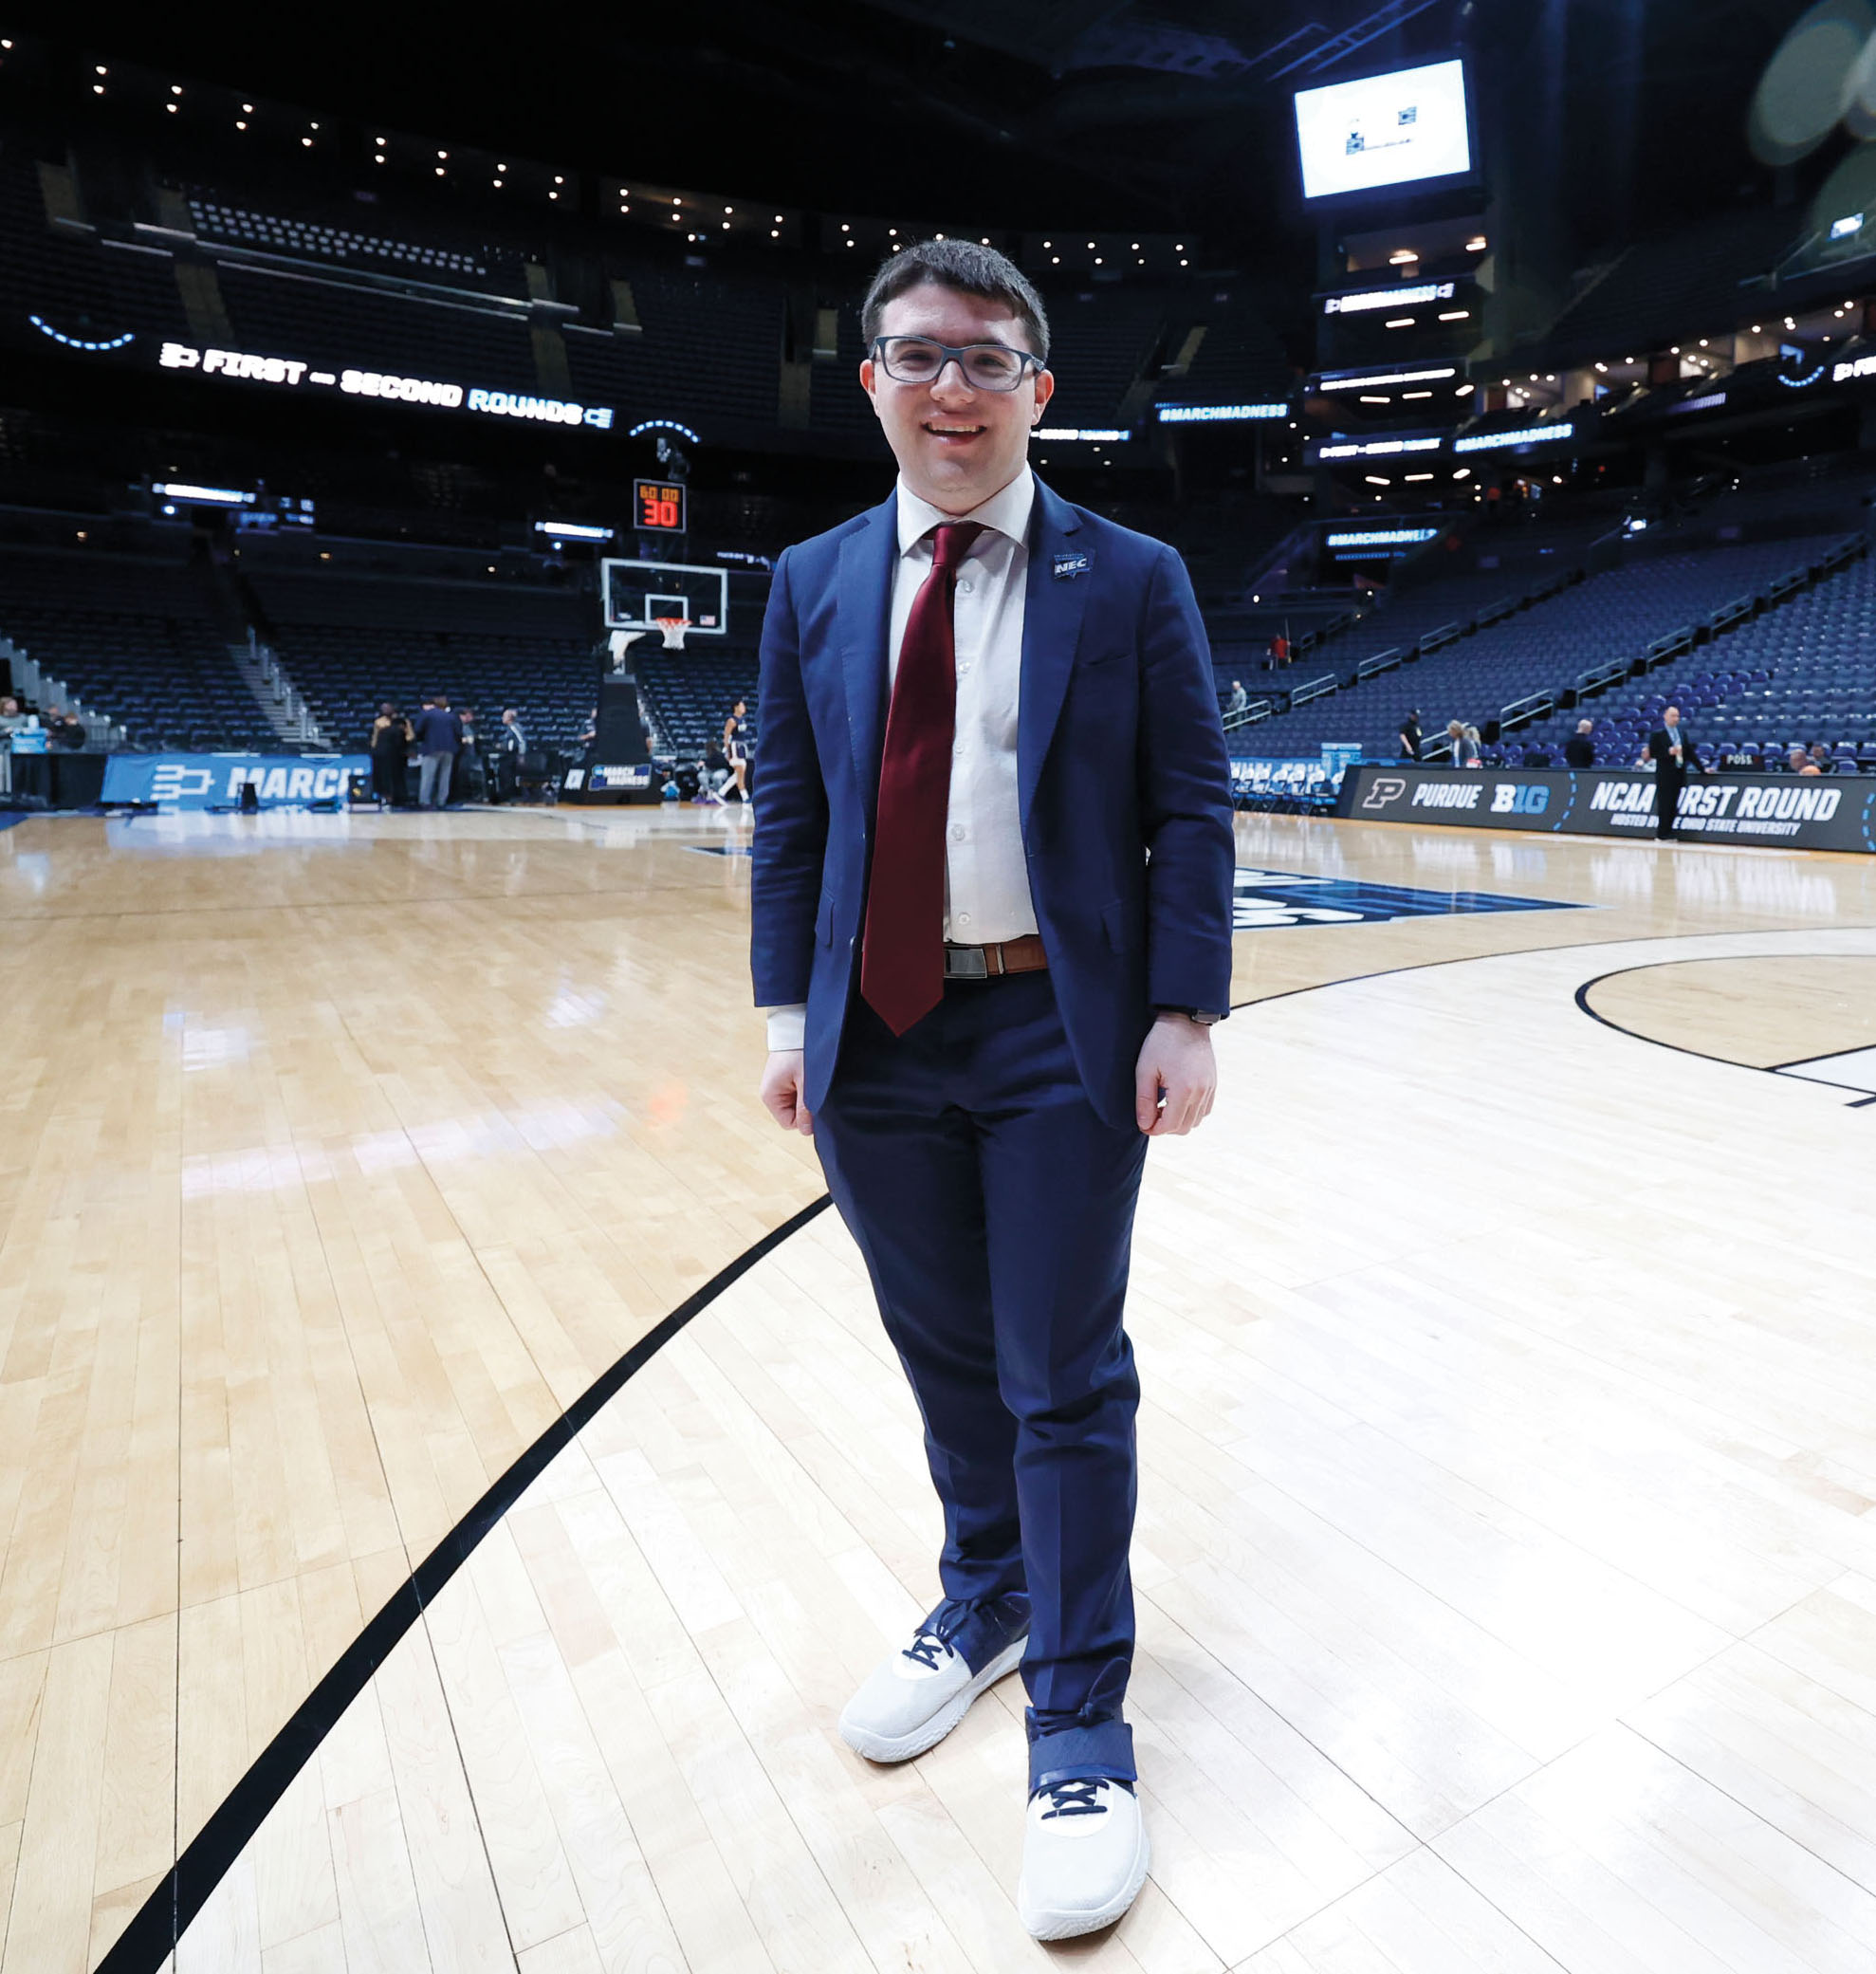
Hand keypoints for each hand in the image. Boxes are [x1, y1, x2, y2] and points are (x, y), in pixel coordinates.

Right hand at [760, 1049, 813, 1135]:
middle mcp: (770, 1093)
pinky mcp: (783, 1079)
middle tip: (814, 1087)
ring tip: (811, 1079)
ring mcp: (776, 1086)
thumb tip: (806, 1132)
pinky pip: (796, 1093)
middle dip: (806, 1105)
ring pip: (796, 1104)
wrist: (796, 1027)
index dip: (804, 1118)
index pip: (789, 1123)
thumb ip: (806, 1107)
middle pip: (792, 1114)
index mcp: (770, 1096)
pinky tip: (809, 1076)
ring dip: (806, 1095)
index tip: (814, 1100)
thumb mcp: (807, 1083)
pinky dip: (805, 1087)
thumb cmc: (800, 1052)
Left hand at [1134, 1013, 1216, 1136]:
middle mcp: (1201, 1092)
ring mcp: (1210, 1089)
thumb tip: (1144, 1124)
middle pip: (1183, 1128)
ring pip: (1195, 1122)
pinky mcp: (1213, 1084)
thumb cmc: (1161, 1043)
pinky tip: (1177, 1101)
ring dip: (1178, 1121)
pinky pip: (1204, 1110)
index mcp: (1184, 1090)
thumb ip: (1144, 1101)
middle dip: (1165, 1127)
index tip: (1142, 1124)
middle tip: (1150, 1114)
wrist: (1185, 1021)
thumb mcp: (1145, 1071)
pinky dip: (1191, 1113)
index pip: (1169, 1126)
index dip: (1153, 1129)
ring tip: (1163, 1107)